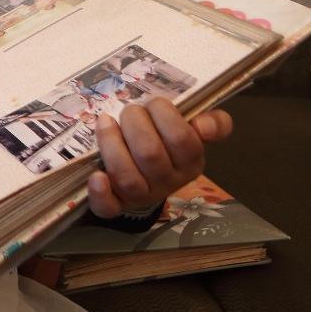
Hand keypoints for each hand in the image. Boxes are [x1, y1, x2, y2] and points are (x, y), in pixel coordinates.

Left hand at [86, 101, 232, 216]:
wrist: (148, 177)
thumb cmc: (168, 143)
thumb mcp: (194, 130)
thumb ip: (214, 122)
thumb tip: (204, 126)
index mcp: (191, 163)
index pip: (182, 138)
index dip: (164, 114)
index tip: (153, 104)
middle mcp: (168, 183)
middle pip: (150, 154)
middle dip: (134, 123)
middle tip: (129, 112)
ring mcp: (141, 196)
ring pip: (127, 176)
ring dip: (111, 144)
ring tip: (105, 122)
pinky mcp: (116, 205)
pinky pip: (108, 207)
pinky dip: (100, 192)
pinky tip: (97, 176)